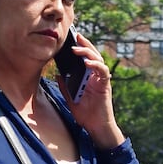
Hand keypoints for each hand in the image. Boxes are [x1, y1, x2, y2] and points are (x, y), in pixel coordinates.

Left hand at [59, 31, 124, 149]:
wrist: (95, 127)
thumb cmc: (85, 114)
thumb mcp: (70, 99)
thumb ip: (65, 86)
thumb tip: (57, 74)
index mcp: (87, 77)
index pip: (85, 58)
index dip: (80, 48)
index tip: (72, 39)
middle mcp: (95, 76)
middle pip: (93, 55)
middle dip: (85, 44)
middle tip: (76, 36)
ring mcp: (101, 80)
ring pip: (98, 60)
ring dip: (88, 52)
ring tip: (76, 48)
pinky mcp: (105, 86)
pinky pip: (102, 72)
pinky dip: (95, 65)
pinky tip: (87, 63)